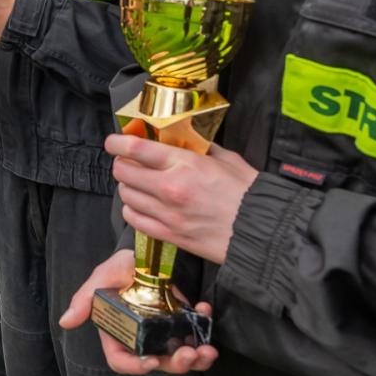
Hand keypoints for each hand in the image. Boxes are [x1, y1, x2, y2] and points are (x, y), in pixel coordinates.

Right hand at [60, 248, 218, 374]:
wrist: (144, 254)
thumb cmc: (119, 268)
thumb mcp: (100, 279)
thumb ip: (84, 300)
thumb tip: (65, 323)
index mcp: (119, 334)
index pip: (122, 360)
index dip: (136, 366)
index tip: (153, 360)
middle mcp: (143, 339)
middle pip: (159, 363)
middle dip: (177, 364)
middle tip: (189, 355)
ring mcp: (165, 333)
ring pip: (182, 356)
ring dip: (197, 358)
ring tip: (208, 349)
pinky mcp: (183, 322)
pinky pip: (196, 333)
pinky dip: (204, 327)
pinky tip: (205, 310)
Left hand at [107, 133, 257, 265]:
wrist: (262, 232)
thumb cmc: (249, 194)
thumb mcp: (227, 159)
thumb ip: (200, 148)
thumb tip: (184, 140)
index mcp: (184, 165)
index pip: (135, 148)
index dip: (117, 143)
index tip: (113, 142)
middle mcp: (170, 188)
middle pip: (123, 172)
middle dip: (122, 164)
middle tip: (130, 163)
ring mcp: (167, 214)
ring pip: (126, 195)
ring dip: (129, 187)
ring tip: (140, 185)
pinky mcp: (169, 235)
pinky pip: (134, 219)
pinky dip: (133, 210)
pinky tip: (144, 205)